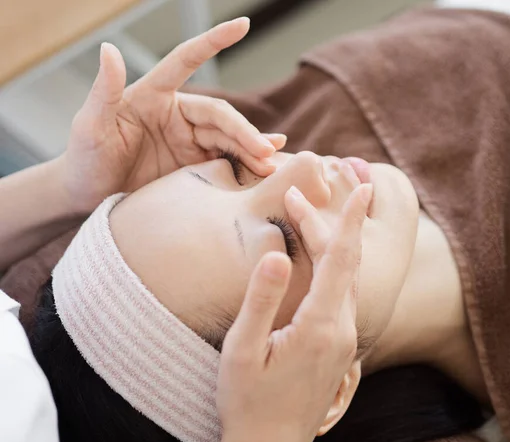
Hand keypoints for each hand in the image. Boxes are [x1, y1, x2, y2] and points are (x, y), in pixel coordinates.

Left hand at [57, 17, 284, 213]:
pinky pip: (226, 160)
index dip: (213, 42)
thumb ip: (104, 90)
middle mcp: (176, 114)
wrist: (89, 197)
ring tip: (272, 165)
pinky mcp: (195, 164)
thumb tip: (109, 48)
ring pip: (228, 138)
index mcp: (154, 95)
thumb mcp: (90, 125)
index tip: (242, 24)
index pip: (186, 61)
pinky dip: (247, 162)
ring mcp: (188, 140)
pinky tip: (268, 165)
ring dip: (251, 150)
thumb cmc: (84, 158)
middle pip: (219, 114)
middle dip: (244, 131)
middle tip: (265, 152)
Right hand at [217, 183, 372, 441]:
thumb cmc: (248, 401)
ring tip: (304, 217)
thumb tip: (276, 253)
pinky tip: (316, 258)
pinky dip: (331, 266)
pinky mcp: (339, 346)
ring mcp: (344, 339)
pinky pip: (341, 294)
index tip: (362, 189)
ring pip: (345, 278)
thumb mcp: (242, 351)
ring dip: (329, 244)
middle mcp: (341, 329)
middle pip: (343, 263)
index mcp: (320, 326)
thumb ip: (260, 300)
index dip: (351, 221)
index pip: (341, 260)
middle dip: (325, 224)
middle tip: (296, 196)